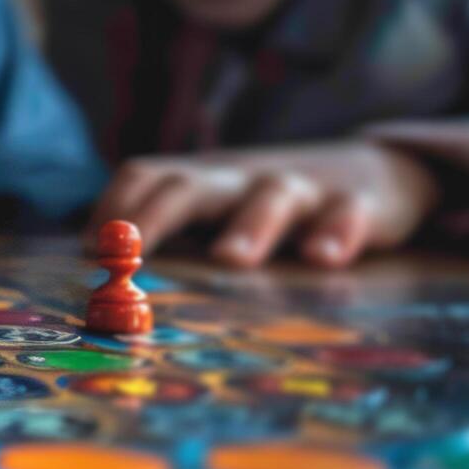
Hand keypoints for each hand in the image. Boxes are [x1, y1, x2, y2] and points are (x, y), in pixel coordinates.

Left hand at [90, 141, 440, 266]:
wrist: (379, 170)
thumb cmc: (271, 208)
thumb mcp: (220, 214)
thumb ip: (176, 243)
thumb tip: (108, 297)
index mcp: (199, 183)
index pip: (143, 177)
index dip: (112, 209)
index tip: (88, 253)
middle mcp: (239, 180)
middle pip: (189, 186)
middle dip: (153, 218)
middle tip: (126, 256)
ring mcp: (300, 190)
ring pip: (271, 196)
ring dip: (248, 226)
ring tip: (230, 259)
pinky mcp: (359, 205)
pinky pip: (348, 212)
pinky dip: (337, 231)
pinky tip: (324, 258)